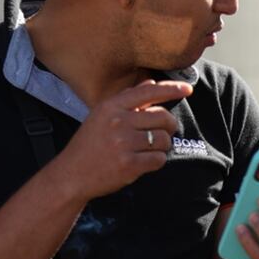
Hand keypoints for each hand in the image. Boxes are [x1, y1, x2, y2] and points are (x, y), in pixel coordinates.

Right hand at [48, 79, 192, 202]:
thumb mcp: (102, 116)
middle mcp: (118, 122)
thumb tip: (151, 83)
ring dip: (162, 146)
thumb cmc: (89, 144)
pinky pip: (159, 159)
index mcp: (111, 107)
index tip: (187, 89)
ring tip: (148, 149)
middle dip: (169, 126)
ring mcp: (124, 144)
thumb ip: (127, 99)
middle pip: (163, 117)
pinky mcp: (129, 165)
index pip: (148, 92)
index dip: (172, 89)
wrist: (71, 174)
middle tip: (163, 132)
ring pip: (164, 140)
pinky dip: (156, 161)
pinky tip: (143, 161)